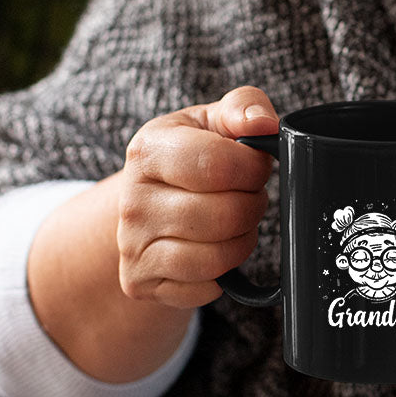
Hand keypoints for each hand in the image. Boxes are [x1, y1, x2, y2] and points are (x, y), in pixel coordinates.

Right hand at [117, 86, 277, 307]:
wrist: (148, 202)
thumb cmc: (192, 157)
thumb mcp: (213, 121)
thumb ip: (244, 107)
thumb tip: (264, 123)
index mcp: (148, 149)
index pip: (218, 164)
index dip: (254, 169)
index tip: (256, 166)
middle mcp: (132, 199)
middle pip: (225, 214)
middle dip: (253, 205)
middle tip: (247, 195)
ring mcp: (131, 245)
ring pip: (217, 257)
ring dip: (242, 240)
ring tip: (233, 221)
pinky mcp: (139, 282)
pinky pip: (206, 288)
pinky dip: (224, 273)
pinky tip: (214, 248)